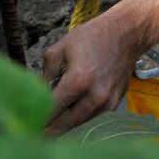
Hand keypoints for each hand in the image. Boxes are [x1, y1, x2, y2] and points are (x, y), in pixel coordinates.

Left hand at [42, 13, 136, 133]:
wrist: (127, 31)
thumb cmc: (94, 36)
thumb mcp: (60, 48)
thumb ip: (44, 75)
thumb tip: (37, 95)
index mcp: (78, 81)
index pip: (50, 111)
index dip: (37, 117)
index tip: (30, 118)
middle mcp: (94, 97)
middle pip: (63, 126)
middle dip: (49, 126)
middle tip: (40, 122)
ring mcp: (106, 103)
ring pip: (77, 124)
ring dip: (65, 121)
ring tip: (59, 107)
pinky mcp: (114, 104)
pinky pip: (91, 118)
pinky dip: (81, 114)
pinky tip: (76, 102)